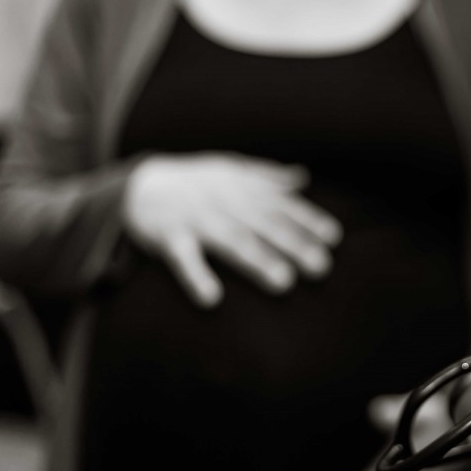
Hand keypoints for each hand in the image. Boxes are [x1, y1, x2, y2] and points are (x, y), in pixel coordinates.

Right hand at [122, 152, 341, 306]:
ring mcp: (198, 218)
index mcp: (242, 188)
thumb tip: (302, 178)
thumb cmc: (195, 183)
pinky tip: (213, 299)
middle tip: (322, 268)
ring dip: (258, 261)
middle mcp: (224, 201)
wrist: (137, 183)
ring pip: (232, 240)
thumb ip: (266, 177)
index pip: (281, 204)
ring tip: (284, 282)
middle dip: (294, 244)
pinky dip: (197, 277)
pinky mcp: (169, 236)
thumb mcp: (230, 171)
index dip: (308, 220)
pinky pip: (184, 258)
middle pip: (265, 224)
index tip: (333, 238)